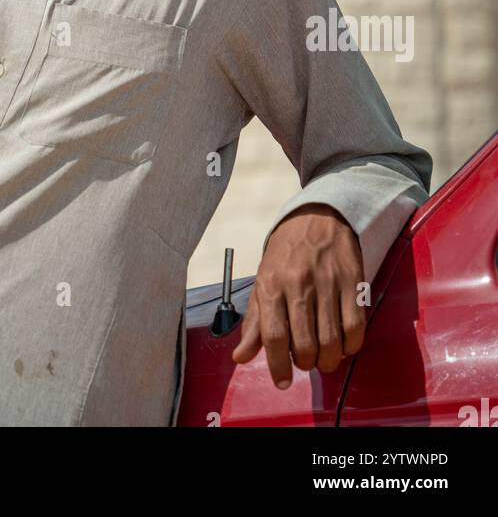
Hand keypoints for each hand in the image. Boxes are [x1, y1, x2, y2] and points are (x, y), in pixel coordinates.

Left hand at [230, 203, 366, 389]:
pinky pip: (356, 326)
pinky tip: (344, 344)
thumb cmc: (286, 253)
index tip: (283, 381)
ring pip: (331, 341)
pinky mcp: (353, 281)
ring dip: (328, 360)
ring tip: (324, 357)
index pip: (273, 335)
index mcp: (271, 284)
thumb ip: (254, 322)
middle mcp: (298, 283)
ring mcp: (327, 282)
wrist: (316, 214)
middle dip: (306, 364)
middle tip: (306, 361)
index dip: (278, 366)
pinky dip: (351, 345)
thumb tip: (240, 357)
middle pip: (305, 344)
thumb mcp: (263, 280)